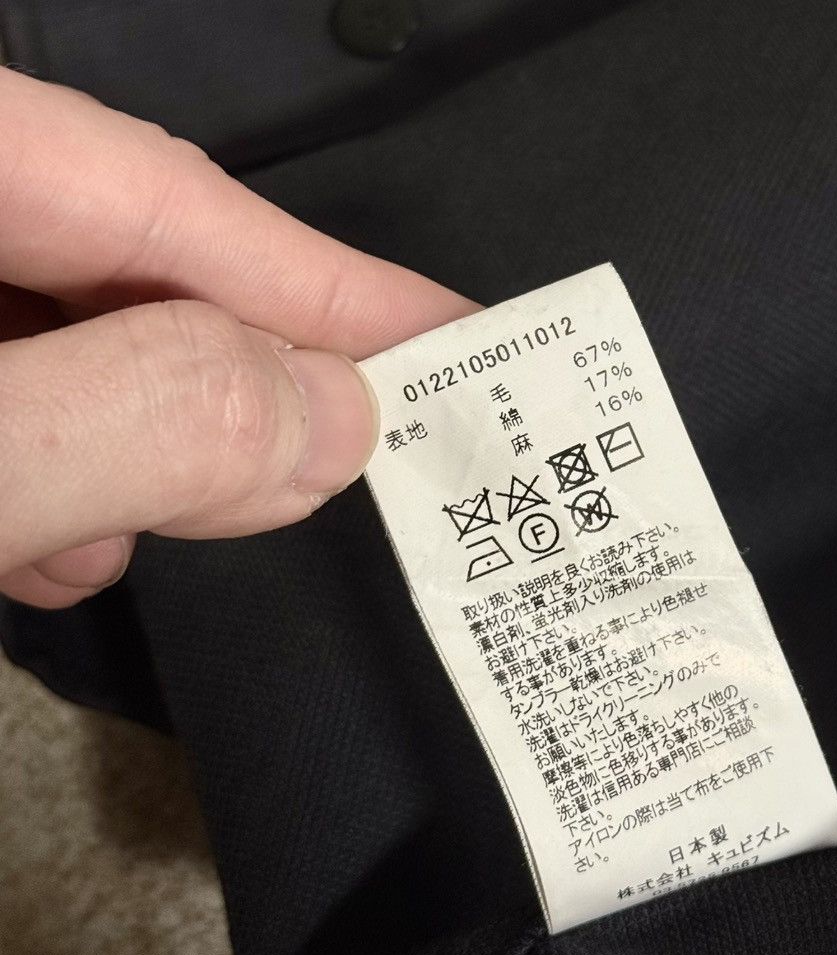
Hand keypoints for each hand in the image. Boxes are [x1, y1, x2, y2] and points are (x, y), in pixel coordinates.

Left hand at [0, 68, 473, 608]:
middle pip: (126, 263)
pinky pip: (9, 397)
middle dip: (232, 385)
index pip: (172, 195)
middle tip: (324, 470)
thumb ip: (141, 422)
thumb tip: (328, 414)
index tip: (458, 344)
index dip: (331, 280)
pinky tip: (53, 545)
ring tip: (141, 532)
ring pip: (72, 340)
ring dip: (136, 451)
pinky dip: (56, 475)